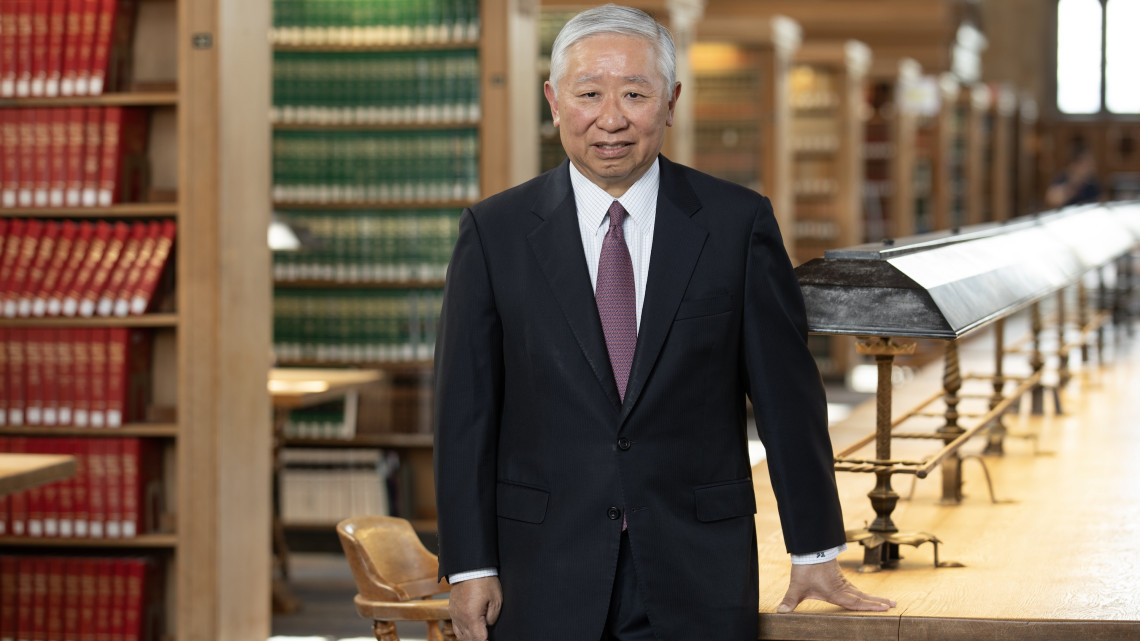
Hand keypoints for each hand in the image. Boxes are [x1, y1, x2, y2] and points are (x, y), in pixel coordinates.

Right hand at [448, 576, 502, 640]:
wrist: (469, 568)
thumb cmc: (484, 581)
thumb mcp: (496, 600)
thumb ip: (493, 617)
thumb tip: (489, 625)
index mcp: (471, 617)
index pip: (478, 639)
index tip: (491, 639)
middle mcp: (460, 618)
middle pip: (469, 639)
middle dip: (478, 640)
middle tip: (487, 637)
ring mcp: (455, 614)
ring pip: (461, 635)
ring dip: (471, 638)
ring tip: (480, 635)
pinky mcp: (452, 610)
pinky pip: (456, 627)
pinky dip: (463, 632)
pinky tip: (470, 631)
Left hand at [777, 560, 894, 613]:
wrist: (808, 551)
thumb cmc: (804, 570)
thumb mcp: (796, 587)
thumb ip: (790, 600)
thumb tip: (781, 611)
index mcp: (836, 593)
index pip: (856, 602)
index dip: (870, 606)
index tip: (884, 608)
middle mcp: (843, 588)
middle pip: (863, 597)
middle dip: (878, 602)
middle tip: (894, 605)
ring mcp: (843, 582)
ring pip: (861, 592)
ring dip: (874, 597)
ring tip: (889, 602)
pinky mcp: (840, 578)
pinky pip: (856, 588)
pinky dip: (864, 593)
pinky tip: (867, 596)